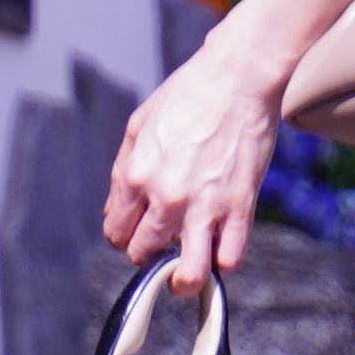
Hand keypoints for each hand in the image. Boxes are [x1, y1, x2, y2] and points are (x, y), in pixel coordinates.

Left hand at [104, 43, 284, 292]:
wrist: (238, 76)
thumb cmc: (189, 94)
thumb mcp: (138, 126)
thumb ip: (121, 174)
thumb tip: (114, 214)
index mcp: (136, 176)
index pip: (117, 232)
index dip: (124, 236)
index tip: (136, 231)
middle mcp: (167, 197)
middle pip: (143, 254)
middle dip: (148, 252)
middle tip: (160, 240)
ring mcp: (205, 206)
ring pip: (188, 273)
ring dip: (182, 278)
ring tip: (183, 271)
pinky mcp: (240, 207)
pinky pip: (229, 258)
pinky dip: (222, 261)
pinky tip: (217, 247)